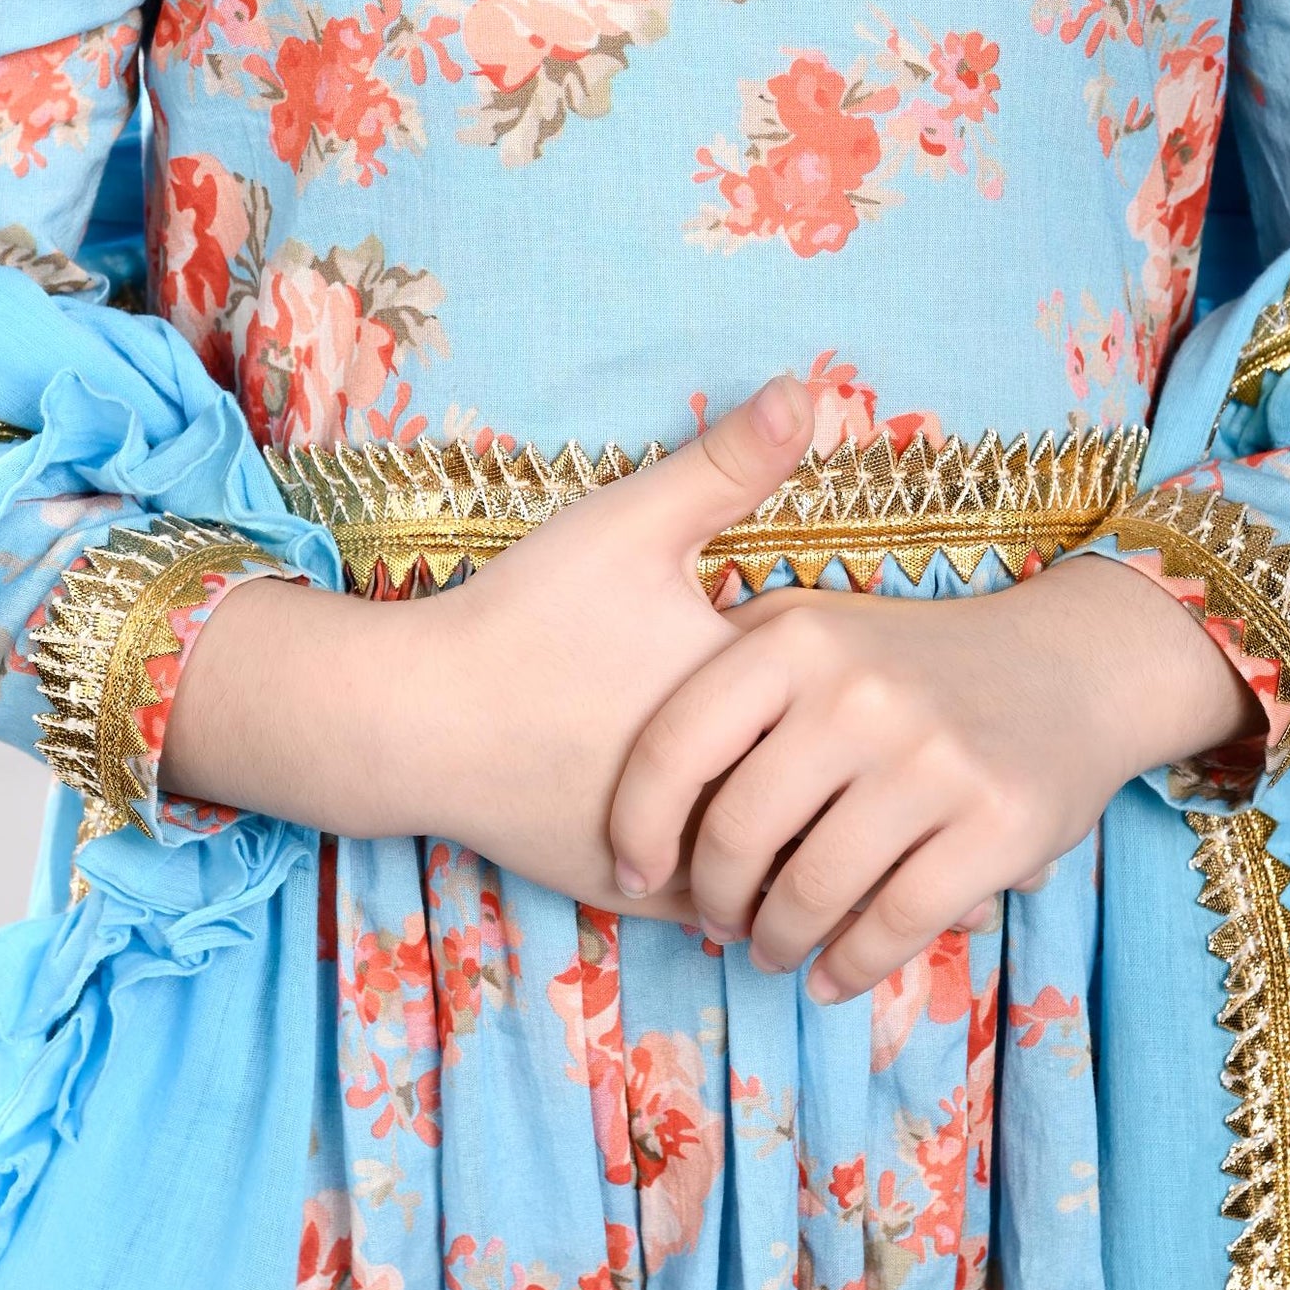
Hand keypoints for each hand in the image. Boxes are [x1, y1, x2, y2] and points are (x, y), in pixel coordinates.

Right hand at [160, 376, 816, 907]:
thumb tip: (811, 382)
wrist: (409, 721)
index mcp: (749, 704)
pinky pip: (729, 907)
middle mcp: (730, 792)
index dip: (866, 697)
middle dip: (856, 777)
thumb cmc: (520, 617)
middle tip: (880, 750)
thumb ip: (726, 462)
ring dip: (812, 838)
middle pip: (838, 799)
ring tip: (831, 797)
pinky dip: (750, 880)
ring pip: (794, 867)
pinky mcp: (639, 898)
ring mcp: (686, 858)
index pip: (856, 718)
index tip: (880, 677)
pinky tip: (761, 839)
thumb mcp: (626, 523)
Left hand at [607, 554, 1259, 999]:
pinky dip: (850, 967)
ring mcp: (935, 759)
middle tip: (715, 919)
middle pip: (736, 834)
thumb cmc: (912, 660)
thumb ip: (726, 670)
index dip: (634, 828)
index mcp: (799, 637)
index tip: (631, 872)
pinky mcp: (999, 825)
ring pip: (812, 892)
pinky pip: (894, 925)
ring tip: (770, 948)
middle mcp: (862, 691)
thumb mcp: (816, 625)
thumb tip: (622, 766)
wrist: (1074, 665)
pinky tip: (832, 976)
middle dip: (711, 898)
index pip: (674, 746)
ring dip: (777, 941)